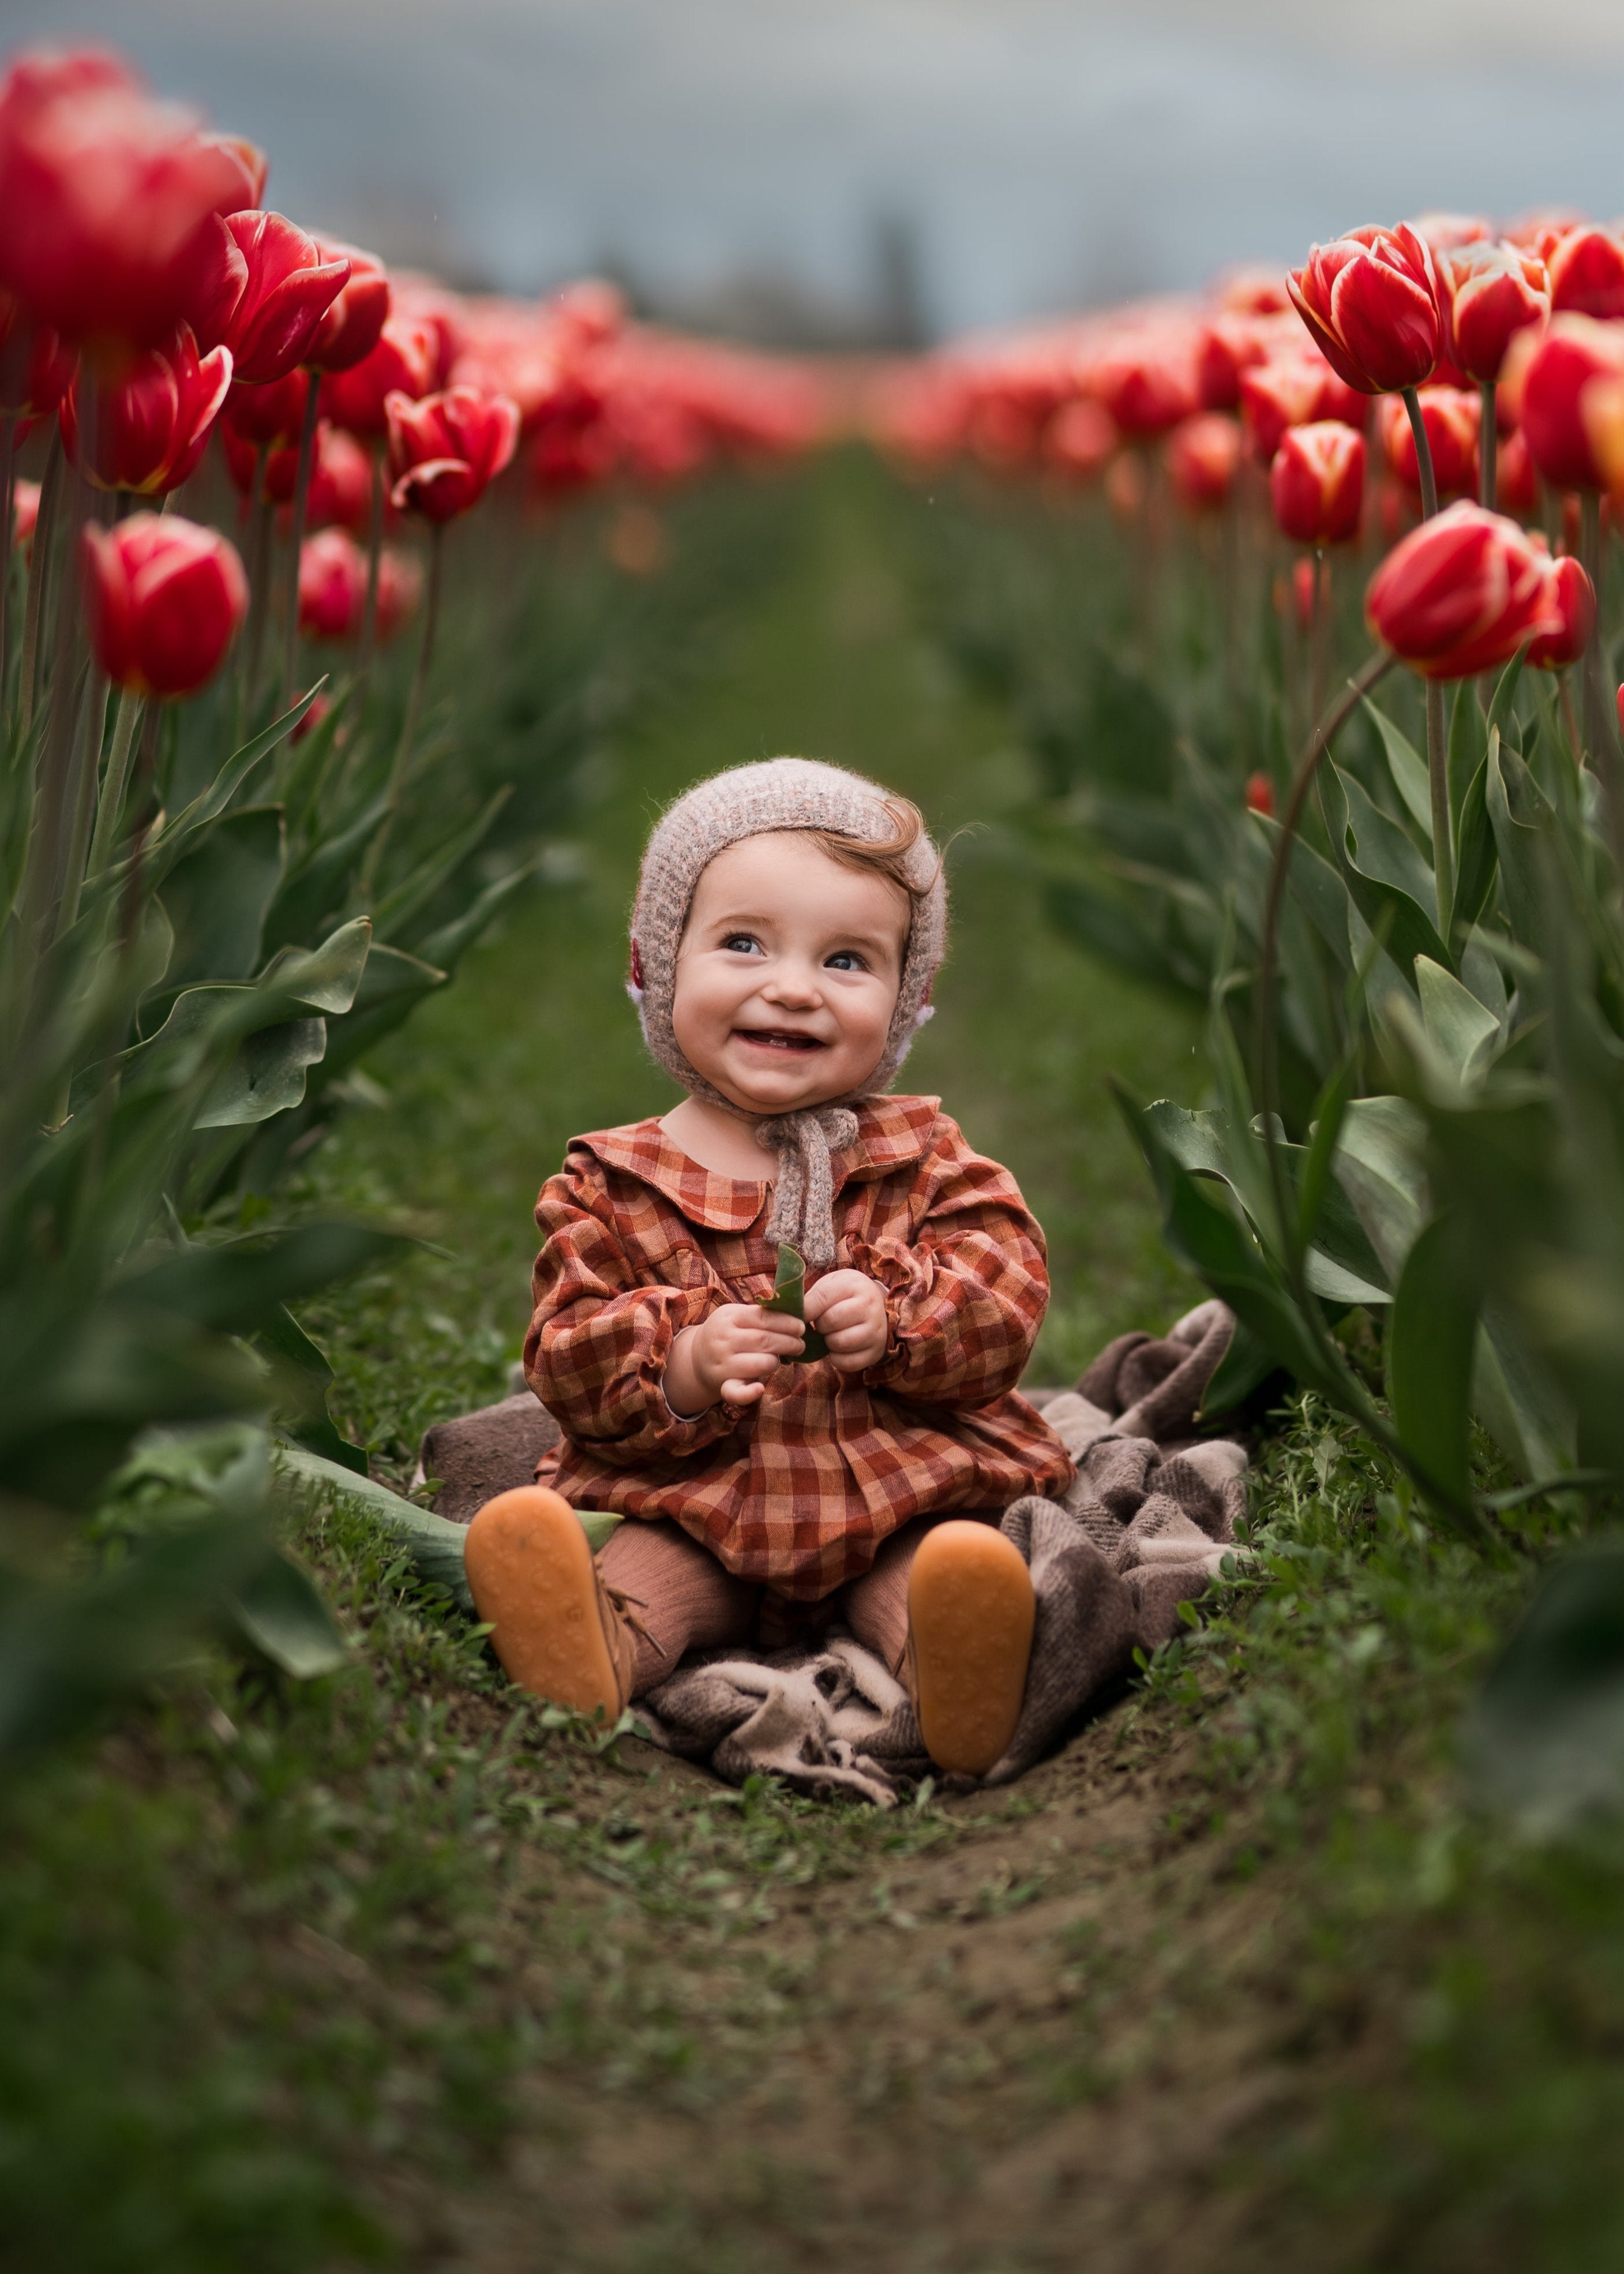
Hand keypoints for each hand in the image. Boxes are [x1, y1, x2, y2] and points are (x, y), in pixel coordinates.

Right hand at [665, 1303, 804, 1413]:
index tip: (801, 1326)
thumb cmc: (727, 1333)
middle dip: (789, 1342)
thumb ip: (760, 1313)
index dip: (786, 1322)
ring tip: (781, 1358)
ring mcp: (722, 1364)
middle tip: (800, 1344)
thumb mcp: (736, 1315)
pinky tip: (760, 1388)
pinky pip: (736, 1392)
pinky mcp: (723, 1385)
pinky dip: (749, 1393)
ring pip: (760, 1363)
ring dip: (777, 1361)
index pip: (763, 1317)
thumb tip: (795, 1311)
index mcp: (728, 1317)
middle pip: (765, 1340)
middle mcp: (723, 1340)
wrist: (696, 1358)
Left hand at [803, 1268, 889, 1373]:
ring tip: (831, 1334)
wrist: (878, 1308)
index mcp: (855, 1285)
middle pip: (830, 1321)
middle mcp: (869, 1307)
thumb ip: (814, 1296)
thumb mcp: (832, 1285)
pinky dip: (837, 1358)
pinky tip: (839, 1348)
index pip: (822, 1297)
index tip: (798, 1316)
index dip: (806, 1310)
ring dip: (828, 1342)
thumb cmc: (846, 1295)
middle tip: (821, 1323)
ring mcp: (875, 1331)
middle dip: (819, 1325)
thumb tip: (792, 1315)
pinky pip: (847, 1362)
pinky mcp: (875, 1352)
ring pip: (839, 1343)